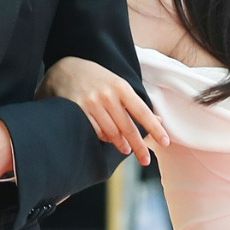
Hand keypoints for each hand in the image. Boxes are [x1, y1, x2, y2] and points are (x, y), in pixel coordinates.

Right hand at [37, 55, 167, 165]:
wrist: (64, 68)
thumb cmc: (96, 78)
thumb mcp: (117, 84)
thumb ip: (135, 103)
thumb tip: (158, 120)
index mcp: (120, 87)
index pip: (142, 111)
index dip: (154, 128)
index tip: (165, 142)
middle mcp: (107, 96)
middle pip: (128, 127)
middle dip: (139, 146)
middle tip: (146, 160)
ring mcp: (91, 104)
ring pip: (111, 133)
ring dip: (121, 144)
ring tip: (126, 149)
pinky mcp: (76, 112)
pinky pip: (95, 132)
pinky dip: (103, 137)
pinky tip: (107, 139)